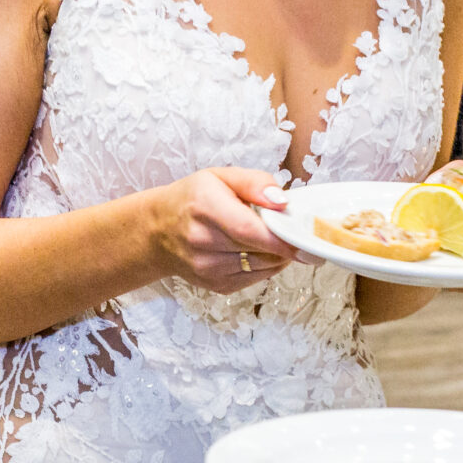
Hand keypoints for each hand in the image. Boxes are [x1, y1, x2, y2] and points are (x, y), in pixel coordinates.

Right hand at [154, 167, 303, 293]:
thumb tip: (282, 201)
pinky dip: (265, 266)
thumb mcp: (220, 176)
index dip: (281, 237)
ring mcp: (207, 268)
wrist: (157, 231)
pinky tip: (255, 251)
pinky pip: (256, 279)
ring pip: (263, 267)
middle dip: (284, 242)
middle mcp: (202, 241)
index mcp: (204, 206)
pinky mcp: (215, 286)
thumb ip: (255, 183)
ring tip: (268, 237)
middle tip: (290, 229)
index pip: (249, 230)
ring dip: (276, 254)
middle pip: (261, 251)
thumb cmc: (191, 200)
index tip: (305, 238)